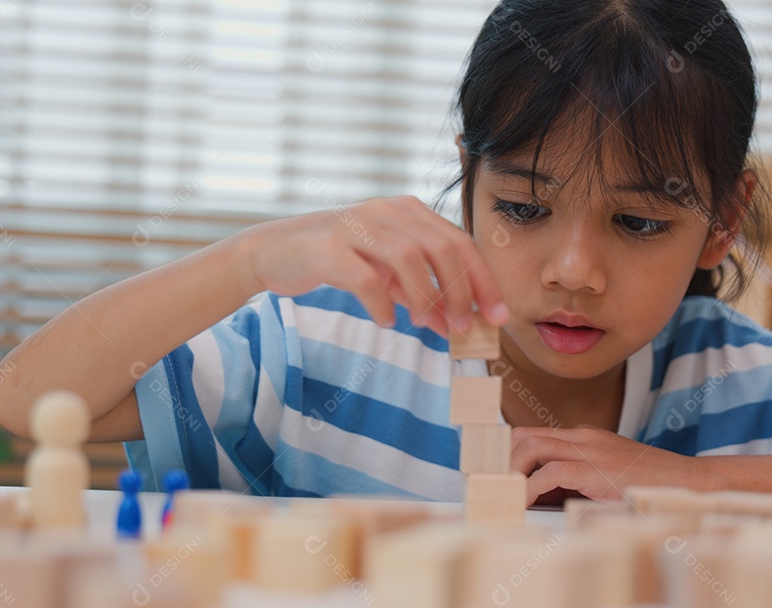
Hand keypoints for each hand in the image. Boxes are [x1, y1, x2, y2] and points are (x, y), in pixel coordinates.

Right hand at [240, 196, 506, 335]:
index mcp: (407, 211)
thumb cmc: (338, 259)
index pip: (459, 242)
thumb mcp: (386, 274)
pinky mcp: (327, 248)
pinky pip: (366, 278)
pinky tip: (386, 320)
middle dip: (460, 291)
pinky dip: (382, 304)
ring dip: (425, 297)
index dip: (483, 280)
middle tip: (463, 328)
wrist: (274, 250)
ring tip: (426, 325)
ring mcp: (355, 225)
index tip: (497, 316)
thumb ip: (421, 293)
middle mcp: (386, 211)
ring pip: (408, 257)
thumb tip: (455, 324)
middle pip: (441, 247)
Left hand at [510, 426, 694, 505]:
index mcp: (584, 436)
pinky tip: (525, 503)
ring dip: (511, 470)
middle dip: (502, 458)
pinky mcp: (594, 469)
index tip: (495, 471)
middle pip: (524, 434)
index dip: (509, 451)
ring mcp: (589, 450)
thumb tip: (539, 495)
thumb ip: (574, 479)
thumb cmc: (648, 483)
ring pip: (531, 447)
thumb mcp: (605, 475)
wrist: (686, 480)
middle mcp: (582, 437)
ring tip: (504, 492)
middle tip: (491, 482)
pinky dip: (530, 488)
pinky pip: (549, 473)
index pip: (533, 433)